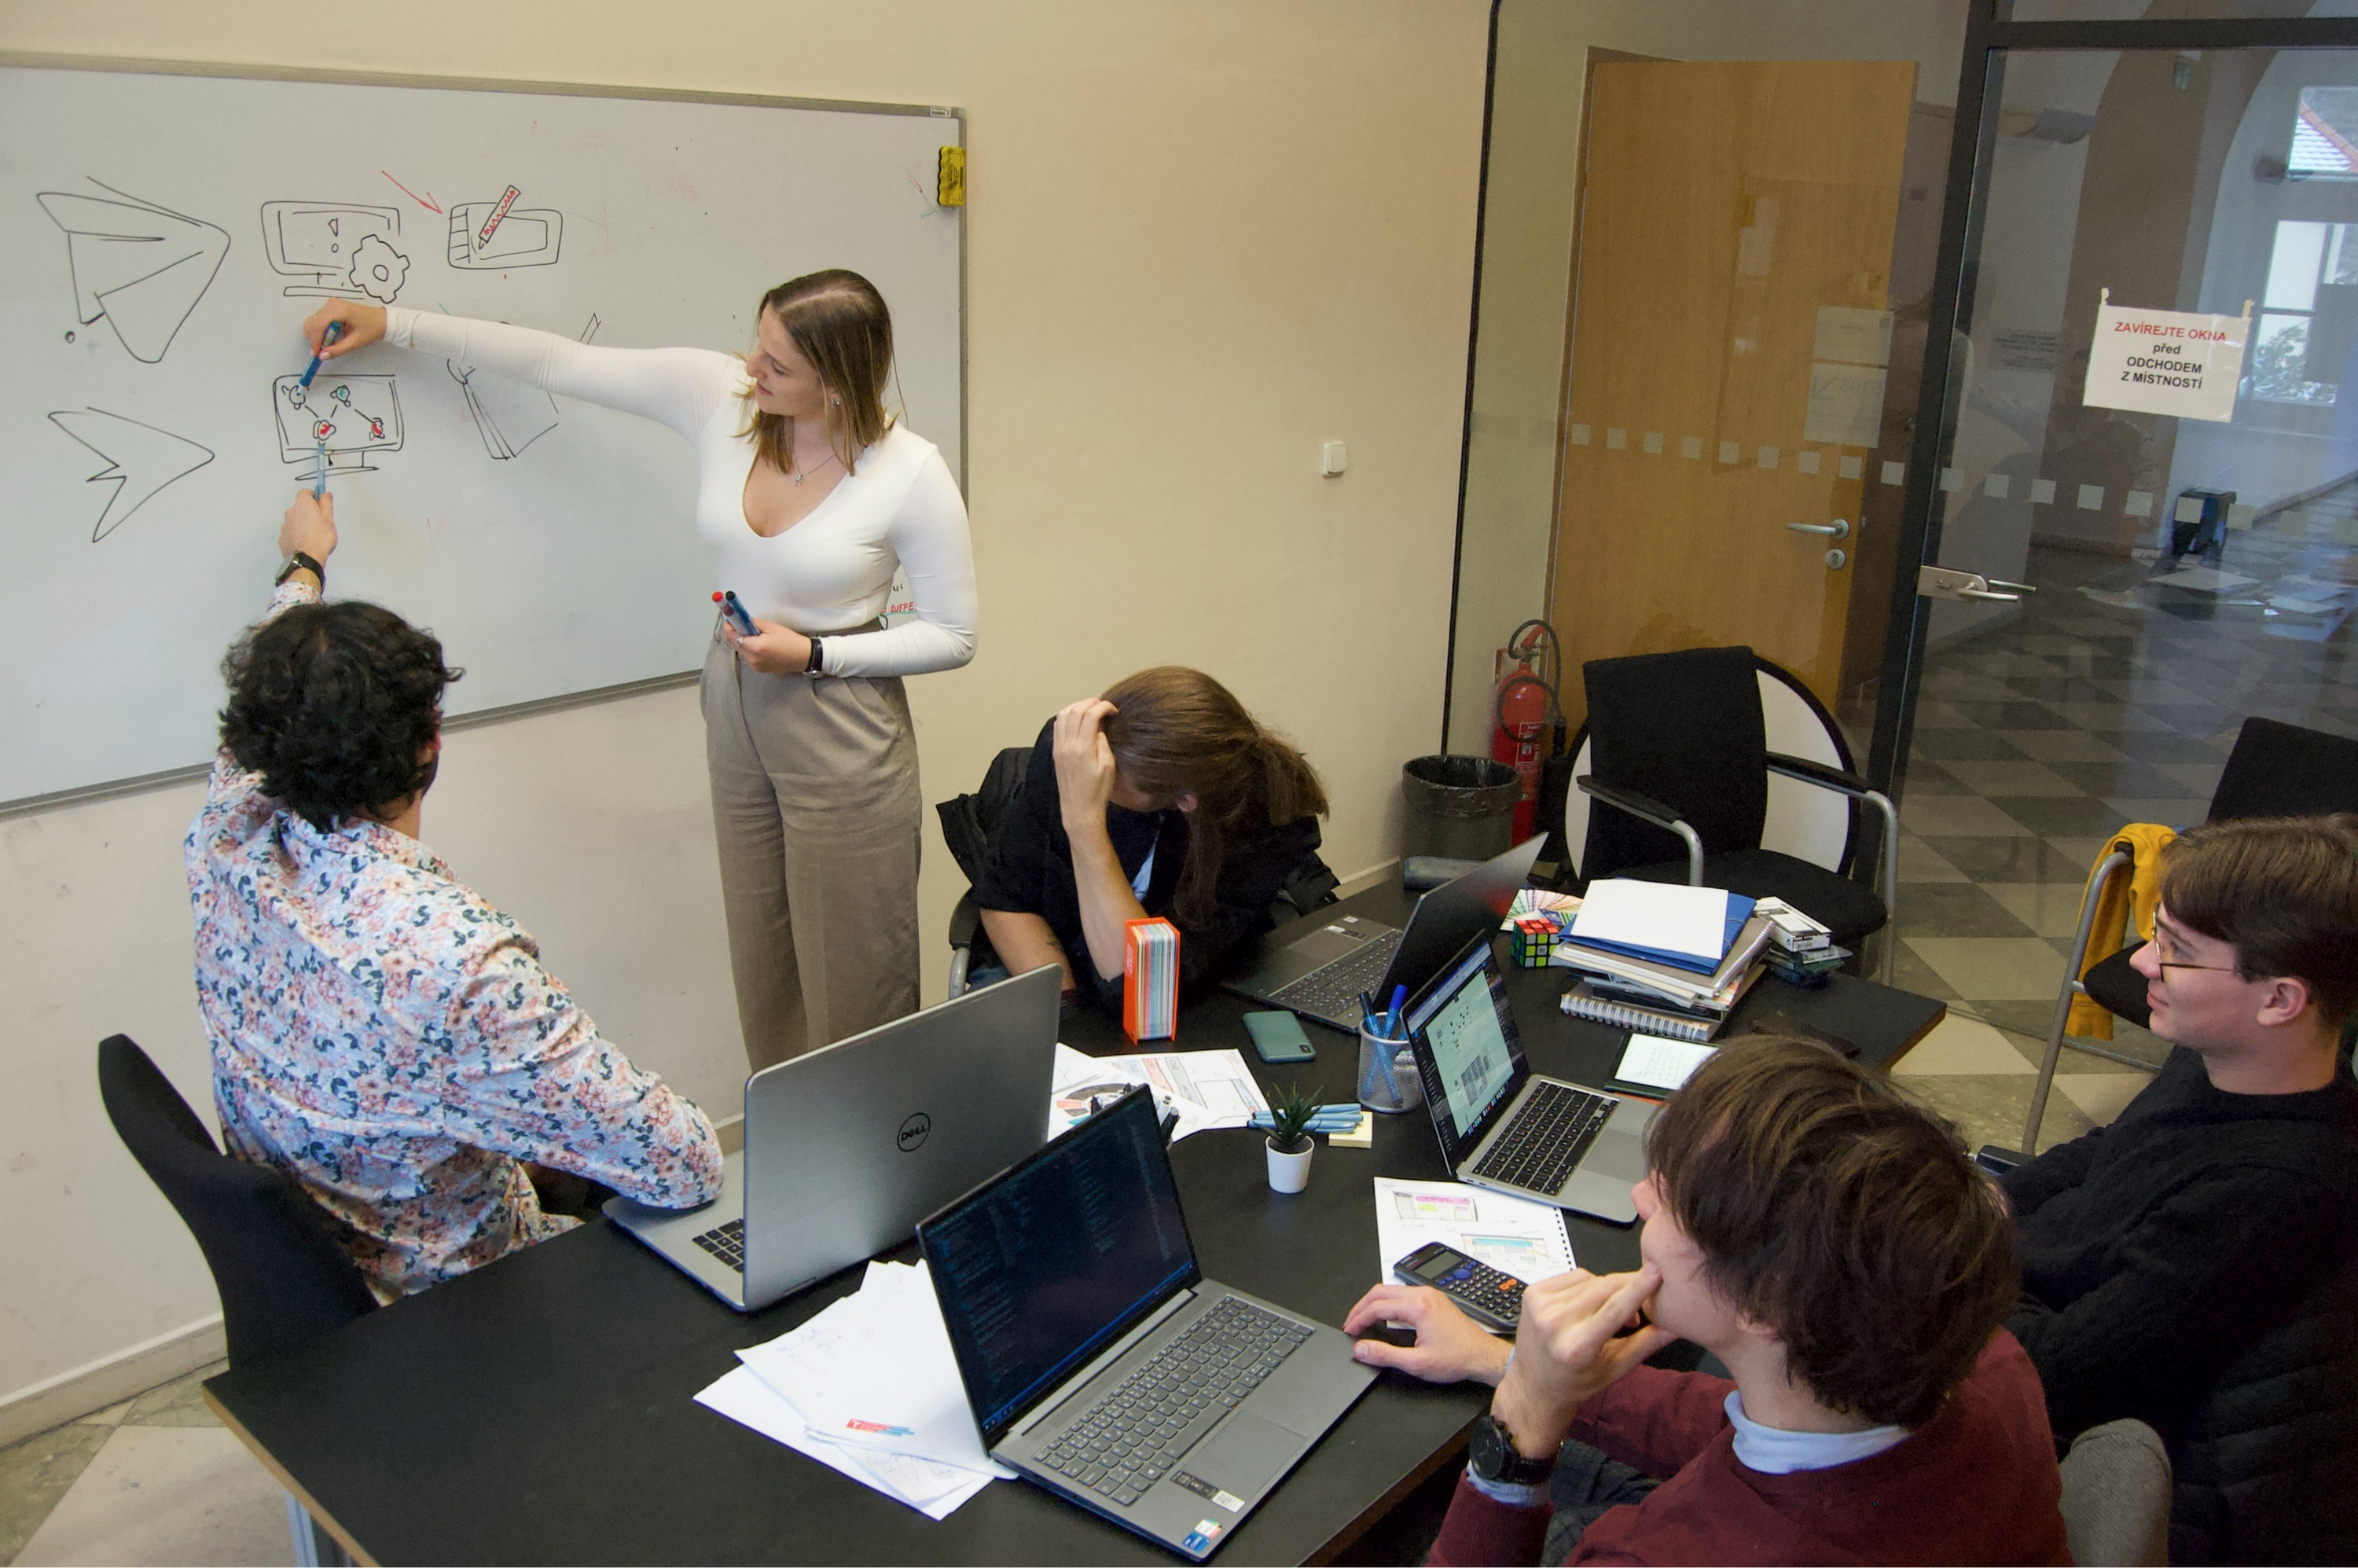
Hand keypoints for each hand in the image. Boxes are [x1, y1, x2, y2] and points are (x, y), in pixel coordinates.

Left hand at [279, 489, 337, 564]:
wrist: (307, 558)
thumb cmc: (319, 539)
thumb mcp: (329, 519)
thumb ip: (326, 503)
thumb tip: (325, 494)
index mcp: (303, 504)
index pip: (305, 492)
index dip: (314, 495)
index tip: (321, 499)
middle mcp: (291, 512)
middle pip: (300, 507)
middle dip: (309, 511)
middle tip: (321, 521)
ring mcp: (285, 525)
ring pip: (295, 520)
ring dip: (302, 524)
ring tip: (314, 535)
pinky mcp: (283, 538)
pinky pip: (291, 532)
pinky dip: (297, 535)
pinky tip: (306, 542)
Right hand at [302, 299, 387, 360]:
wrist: (382, 320)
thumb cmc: (372, 328)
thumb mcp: (355, 342)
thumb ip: (337, 349)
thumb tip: (322, 356)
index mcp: (339, 310)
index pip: (317, 326)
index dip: (314, 341)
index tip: (316, 353)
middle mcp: (332, 304)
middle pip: (312, 322)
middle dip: (314, 339)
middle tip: (323, 350)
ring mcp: (331, 304)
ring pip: (313, 321)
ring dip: (318, 335)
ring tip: (331, 343)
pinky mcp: (332, 307)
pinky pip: (319, 319)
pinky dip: (321, 330)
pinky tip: (332, 336)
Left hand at [726, 616, 815, 675]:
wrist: (802, 657)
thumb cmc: (789, 640)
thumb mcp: (771, 627)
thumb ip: (752, 623)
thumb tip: (740, 619)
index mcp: (755, 647)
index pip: (732, 637)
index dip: (728, 626)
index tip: (729, 619)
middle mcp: (752, 659)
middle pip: (734, 644)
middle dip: (734, 633)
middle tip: (739, 624)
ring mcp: (754, 666)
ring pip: (739, 651)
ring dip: (740, 641)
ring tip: (751, 634)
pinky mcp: (757, 669)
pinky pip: (746, 656)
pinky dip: (747, 648)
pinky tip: (756, 643)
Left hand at [1052, 698, 1119, 831]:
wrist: (1079, 809)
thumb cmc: (1097, 792)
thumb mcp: (1108, 767)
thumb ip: (1103, 742)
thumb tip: (1098, 727)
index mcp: (1082, 748)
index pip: (1090, 715)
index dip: (1103, 707)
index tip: (1114, 710)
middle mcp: (1067, 744)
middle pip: (1075, 710)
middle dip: (1090, 702)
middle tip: (1104, 706)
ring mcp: (1059, 747)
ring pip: (1062, 715)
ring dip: (1077, 706)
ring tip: (1091, 709)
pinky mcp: (1055, 752)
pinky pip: (1057, 726)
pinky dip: (1067, 716)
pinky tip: (1077, 719)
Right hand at [1342, 1284, 1512, 1385]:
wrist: (1483, 1356)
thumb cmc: (1457, 1358)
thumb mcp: (1416, 1362)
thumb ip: (1384, 1355)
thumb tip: (1362, 1349)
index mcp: (1418, 1306)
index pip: (1377, 1306)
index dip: (1359, 1319)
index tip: (1350, 1330)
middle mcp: (1424, 1294)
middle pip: (1381, 1291)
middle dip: (1361, 1307)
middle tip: (1351, 1323)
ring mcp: (1430, 1294)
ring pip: (1391, 1290)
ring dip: (1374, 1303)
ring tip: (1364, 1319)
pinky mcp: (1434, 1299)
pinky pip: (1403, 1293)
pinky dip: (1388, 1302)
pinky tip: (1384, 1314)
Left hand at [1488, 1266, 1669, 1458]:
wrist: (1533, 1385)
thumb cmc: (1577, 1381)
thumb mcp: (1616, 1368)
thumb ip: (1647, 1343)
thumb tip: (1677, 1324)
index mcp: (1577, 1346)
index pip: (1614, 1309)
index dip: (1637, 1287)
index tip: (1656, 1270)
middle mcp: (1555, 1323)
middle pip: (1604, 1288)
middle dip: (1628, 1287)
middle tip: (1643, 1298)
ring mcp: (1540, 1305)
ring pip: (1591, 1279)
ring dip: (1607, 1289)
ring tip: (1610, 1312)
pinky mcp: (1533, 1292)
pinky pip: (1573, 1276)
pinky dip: (1587, 1285)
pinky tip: (1588, 1304)